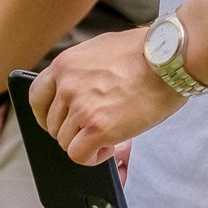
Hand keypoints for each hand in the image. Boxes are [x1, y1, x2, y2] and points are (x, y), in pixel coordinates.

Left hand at [30, 27, 182, 164]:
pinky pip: (80, 155)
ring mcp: (80, 107)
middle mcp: (66, 85)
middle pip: (53, 124)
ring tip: (111, 133)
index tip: (57, 122)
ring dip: (86, 143)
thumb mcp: (102, 50)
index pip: (36, 97)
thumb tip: (78, 92)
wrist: (171, 58)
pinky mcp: (96, 128)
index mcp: (65, 64)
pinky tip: (110, 146)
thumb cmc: (147, 51)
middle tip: (96, 128)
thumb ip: (82, 70)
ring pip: (66, 142)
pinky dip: (93, 157)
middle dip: (73, 130)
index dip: (45, 115)